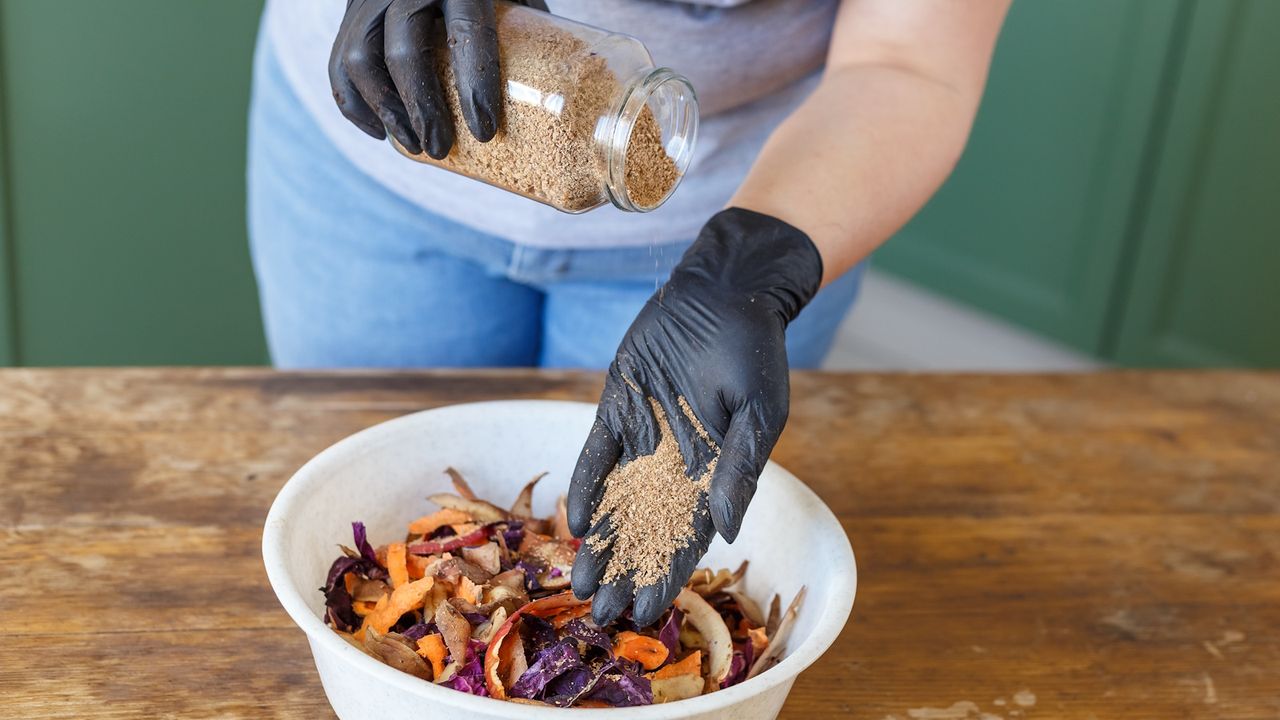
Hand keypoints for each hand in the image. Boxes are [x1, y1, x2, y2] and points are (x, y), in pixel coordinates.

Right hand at [328, 0, 545, 158]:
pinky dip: (353, 103)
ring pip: (361, 58)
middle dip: (423, 110)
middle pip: (404, 52)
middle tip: (441, 148)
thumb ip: (525, 33)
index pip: (465, 33)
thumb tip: (553, 102)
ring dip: (386, 111)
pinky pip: (340, 60)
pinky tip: (380, 133)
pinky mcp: (351, 10)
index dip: (474, 85)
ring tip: (413, 146)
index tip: (485, 131)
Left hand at [567, 208, 823, 626]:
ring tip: (578, 586)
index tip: (647, 616)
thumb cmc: (755, 353)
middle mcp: (674, 465)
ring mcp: (642, 439)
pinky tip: (576, 522)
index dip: (665, 579)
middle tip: (600, 616)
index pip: (686, 540)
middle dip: (623, 574)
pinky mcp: (617, 410)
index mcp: (714, 475)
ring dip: (599, 544)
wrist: (724, 294)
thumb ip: (742, 471)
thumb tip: (730, 533)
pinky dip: (588, 488)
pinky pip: (597, 457)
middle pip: (644, 532)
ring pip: (616, 504)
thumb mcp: (761, 413)